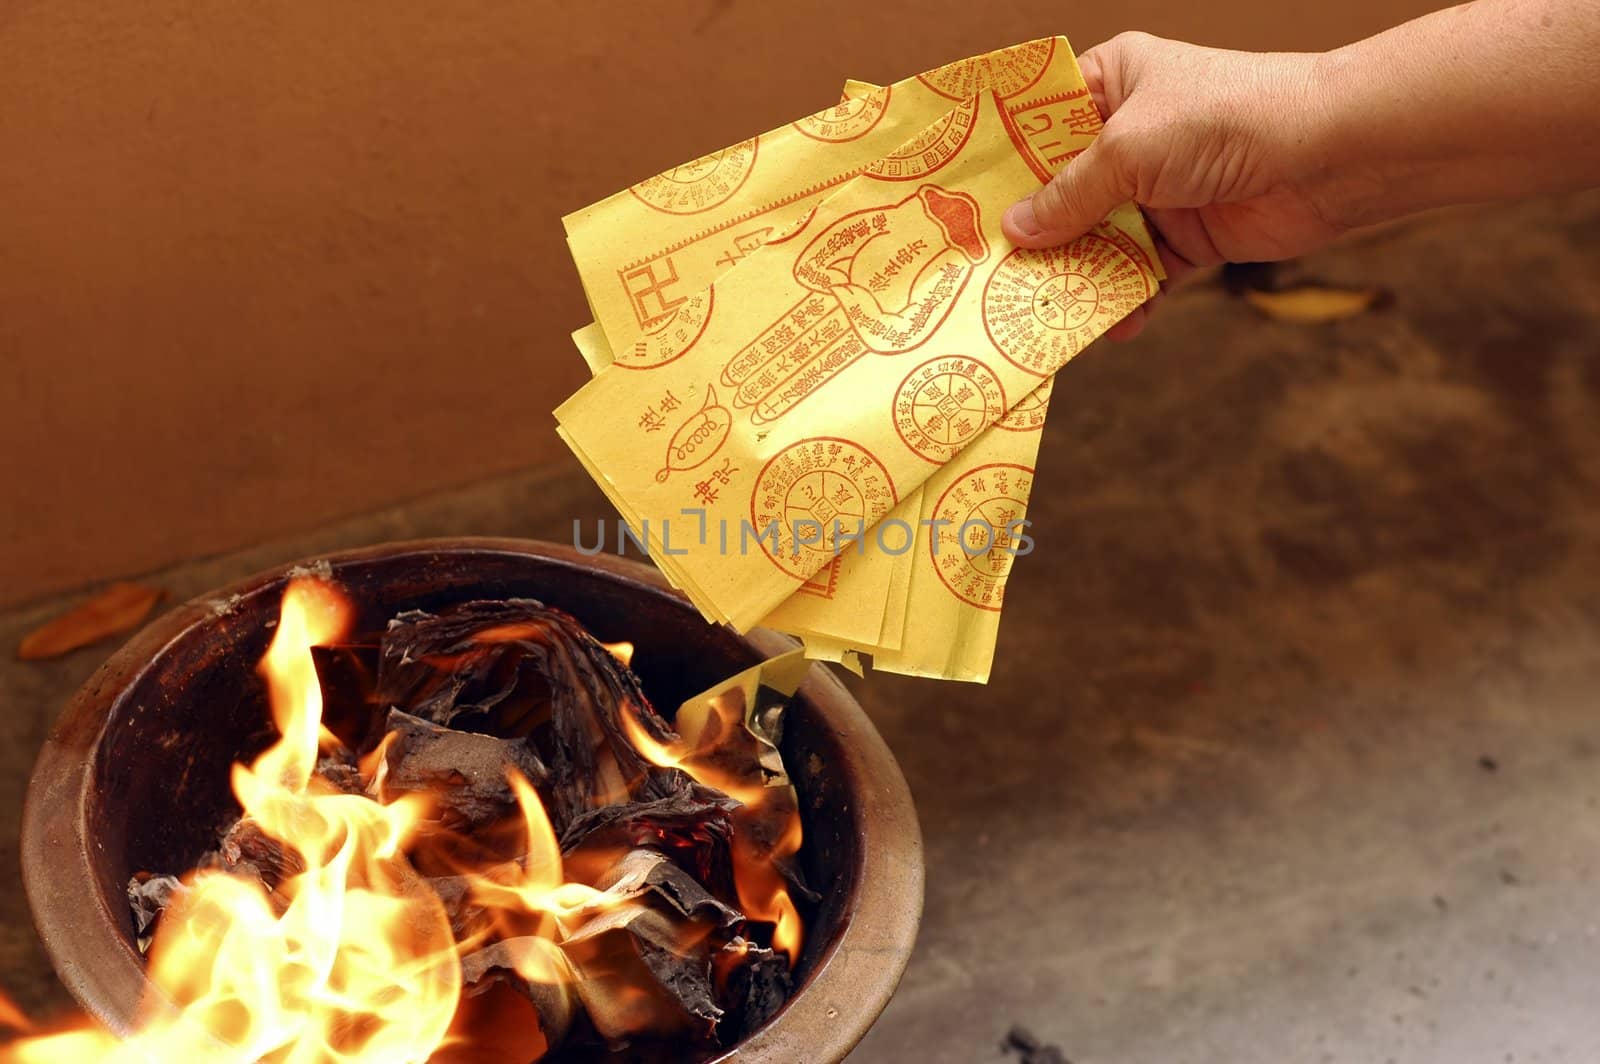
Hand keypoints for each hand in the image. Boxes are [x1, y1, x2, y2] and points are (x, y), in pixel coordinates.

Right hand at [1002, 32, 1346, 339]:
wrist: (1330, 155)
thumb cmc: (1229, 119)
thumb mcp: (1129, 150)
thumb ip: (1069, 195)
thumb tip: (1016, 231)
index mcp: (1114, 82)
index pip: (1040, 118)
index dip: (1003, 158)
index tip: (961, 198)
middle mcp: (1132, 134)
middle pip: (1062, 189)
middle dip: (1033, 232)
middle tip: (988, 269)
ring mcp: (1158, 188)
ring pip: (1097, 239)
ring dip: (1076, 275)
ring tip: (1041, 310)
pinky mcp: (1187, 236)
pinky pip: (1140, 275)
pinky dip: (1126, 301)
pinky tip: (1109, 327)